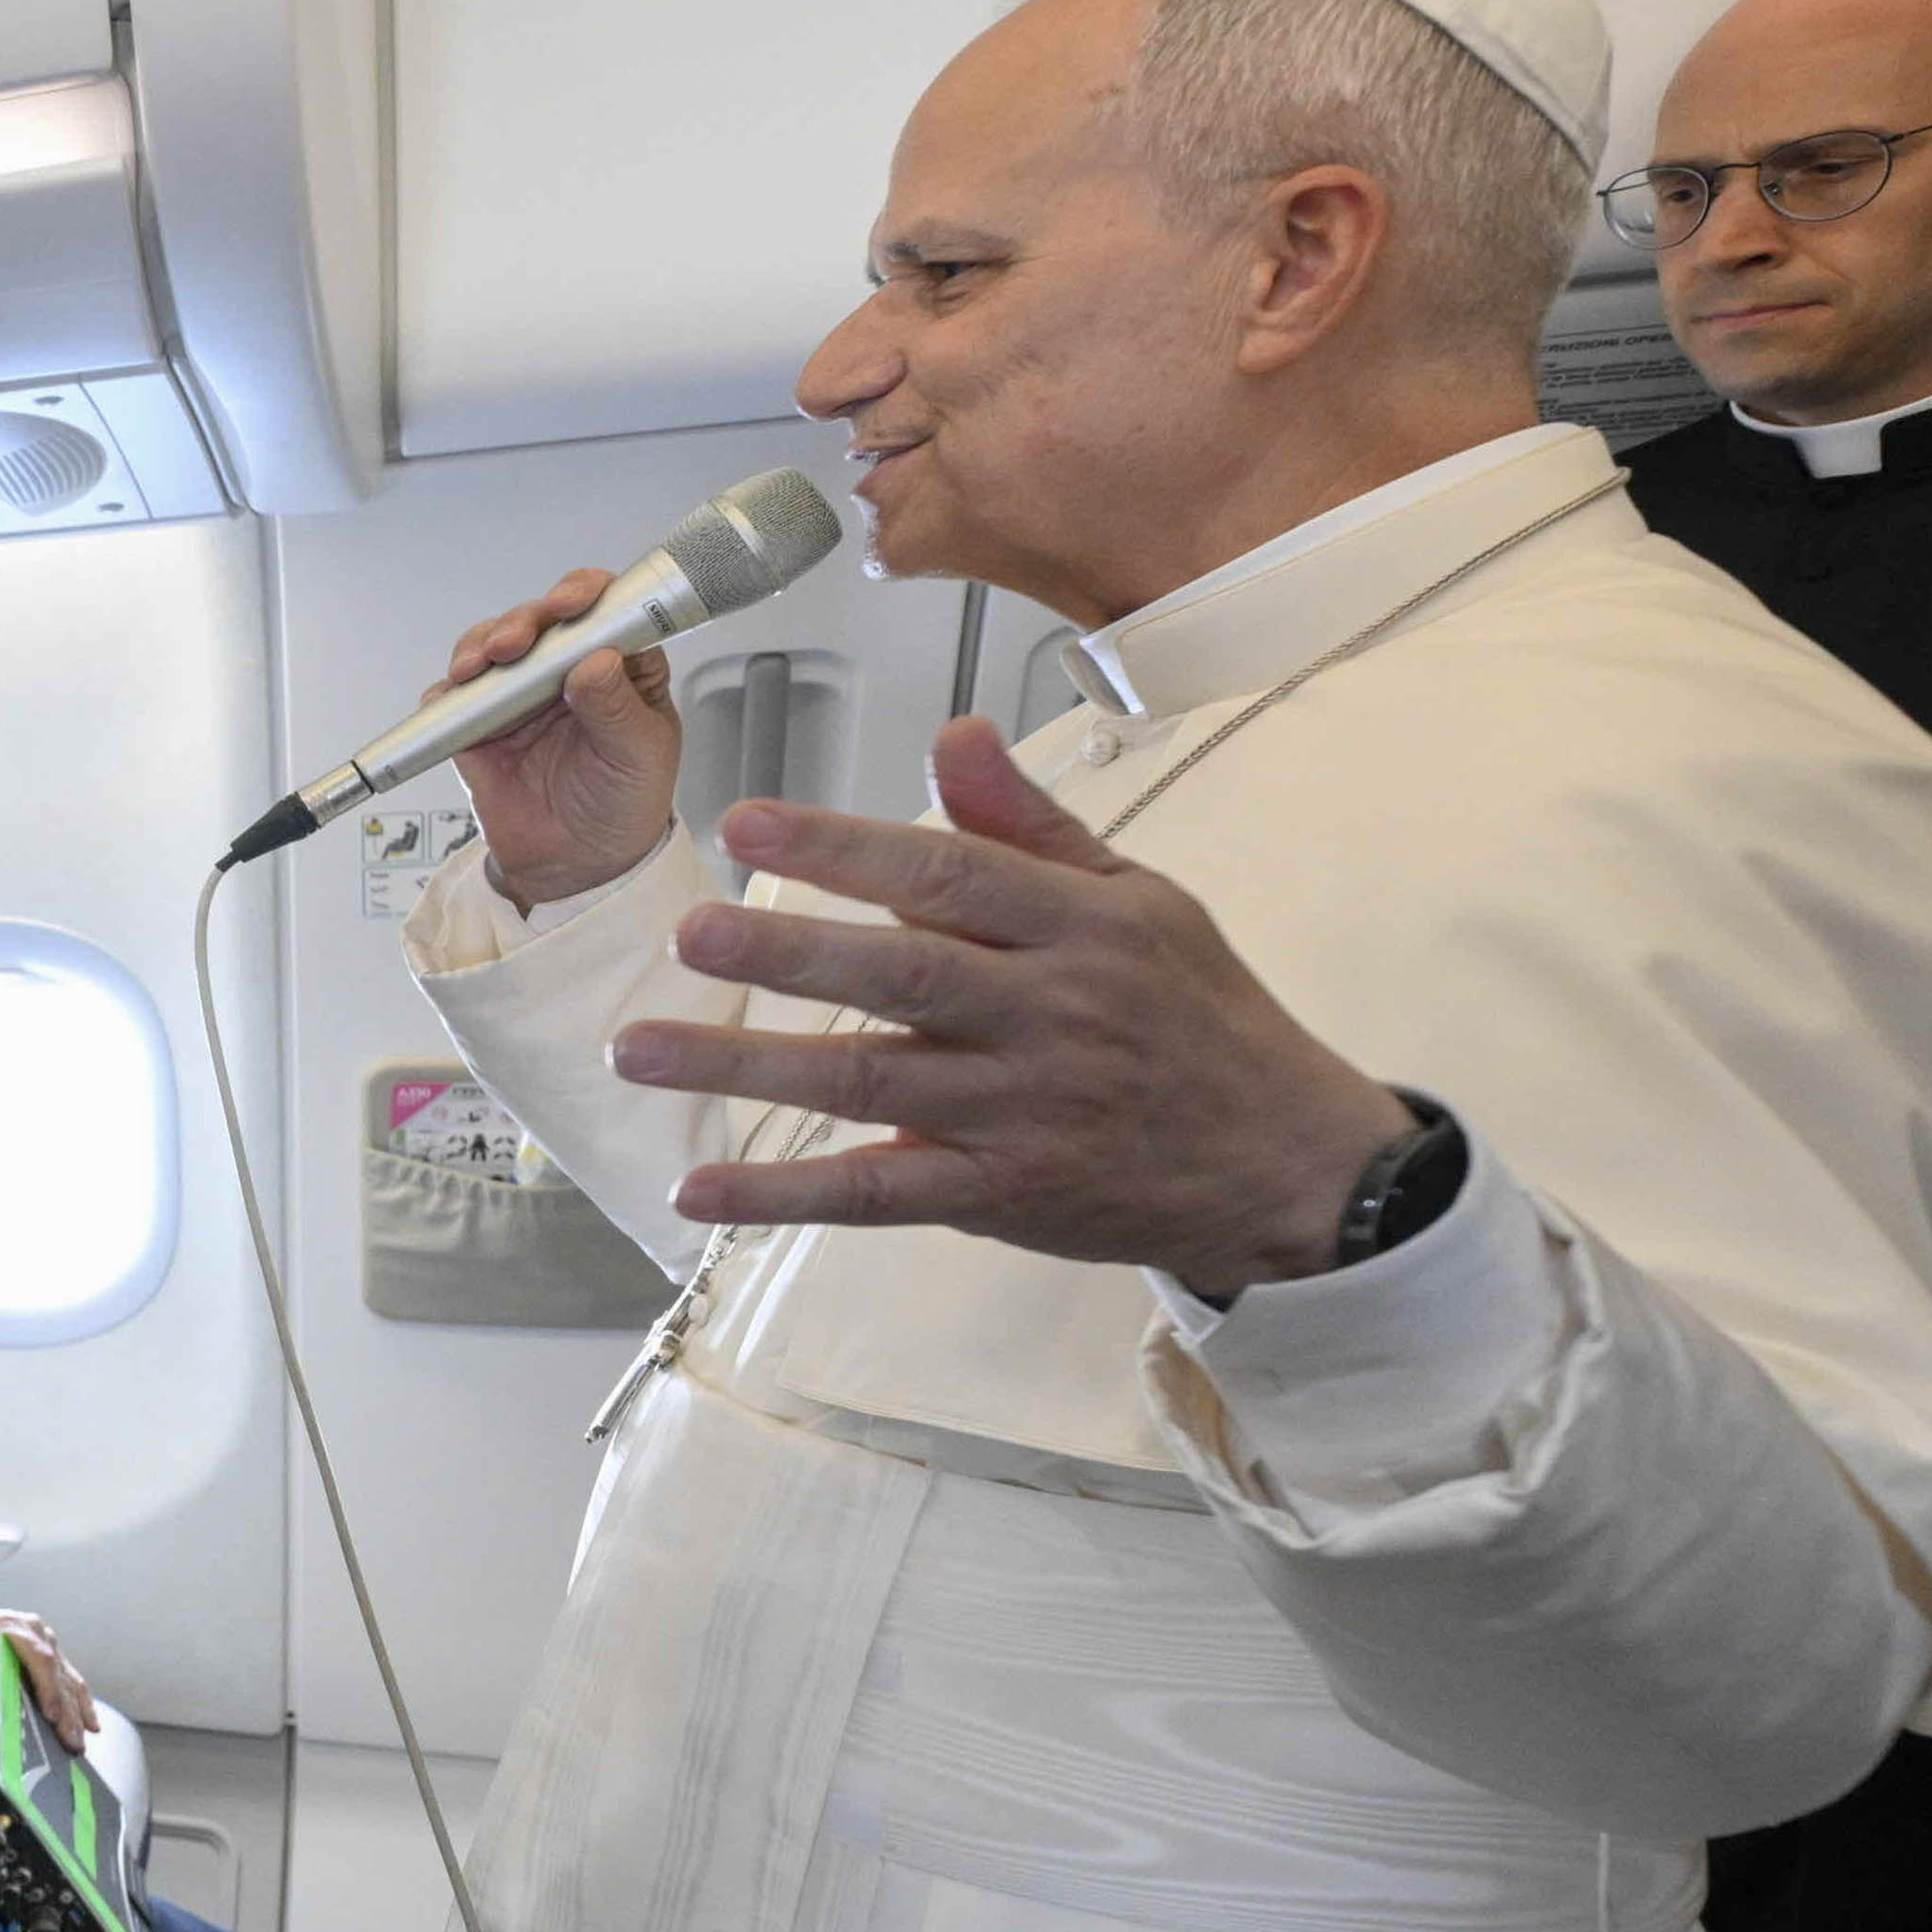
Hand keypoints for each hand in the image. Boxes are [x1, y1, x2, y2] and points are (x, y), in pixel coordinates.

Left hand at [0, 1616, 89, 1734]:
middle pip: (56, 1672)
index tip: (51, 1716)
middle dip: (66, 1711)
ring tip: (83, 1740)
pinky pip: (69, 1677)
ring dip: (77, 1711)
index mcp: (6, 1627)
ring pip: (68, 1677)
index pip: (38, 1658)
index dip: (48, 1688)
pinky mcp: (50, 1650)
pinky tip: (90, 1724)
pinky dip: (79, 1702)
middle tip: (72, 1742)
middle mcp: (31, 1629)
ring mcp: (43, 1638)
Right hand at [431, 567, 690, 910]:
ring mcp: (519, 694)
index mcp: (619, 666)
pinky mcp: (478, 724)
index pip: (604, 608)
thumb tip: (596, 660)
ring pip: (492, 646)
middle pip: (540, 619)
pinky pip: (453, 697)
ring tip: (478, 667)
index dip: (585, 594)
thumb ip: (618, 708)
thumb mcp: (639, 757)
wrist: (576, 866)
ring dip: (481, 646)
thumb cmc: (622, 804)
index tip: (570, 604)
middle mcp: (566, 669)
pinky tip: (451, 695)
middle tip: (515, 644)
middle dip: (523, 621)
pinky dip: (446, 692)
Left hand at [611, 718, 1412, 1297]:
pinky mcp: (1002, 1194)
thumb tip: (953, 734)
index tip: (746, 820)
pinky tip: (698, 1188)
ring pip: (868, 1083)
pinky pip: (878, 1194)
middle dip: (788, 949)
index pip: (949, 875)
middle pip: (902, 976)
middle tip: (688, 930)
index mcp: (1084, 927)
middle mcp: (1051, 1015)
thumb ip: (1031, 825)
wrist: (1289, 1164)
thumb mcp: (1141, 900)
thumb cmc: (1198, 1016)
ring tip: (641, 1048)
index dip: (844, 847)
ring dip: (747, 1065)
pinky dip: (784, 1197)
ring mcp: (1023, 1112)